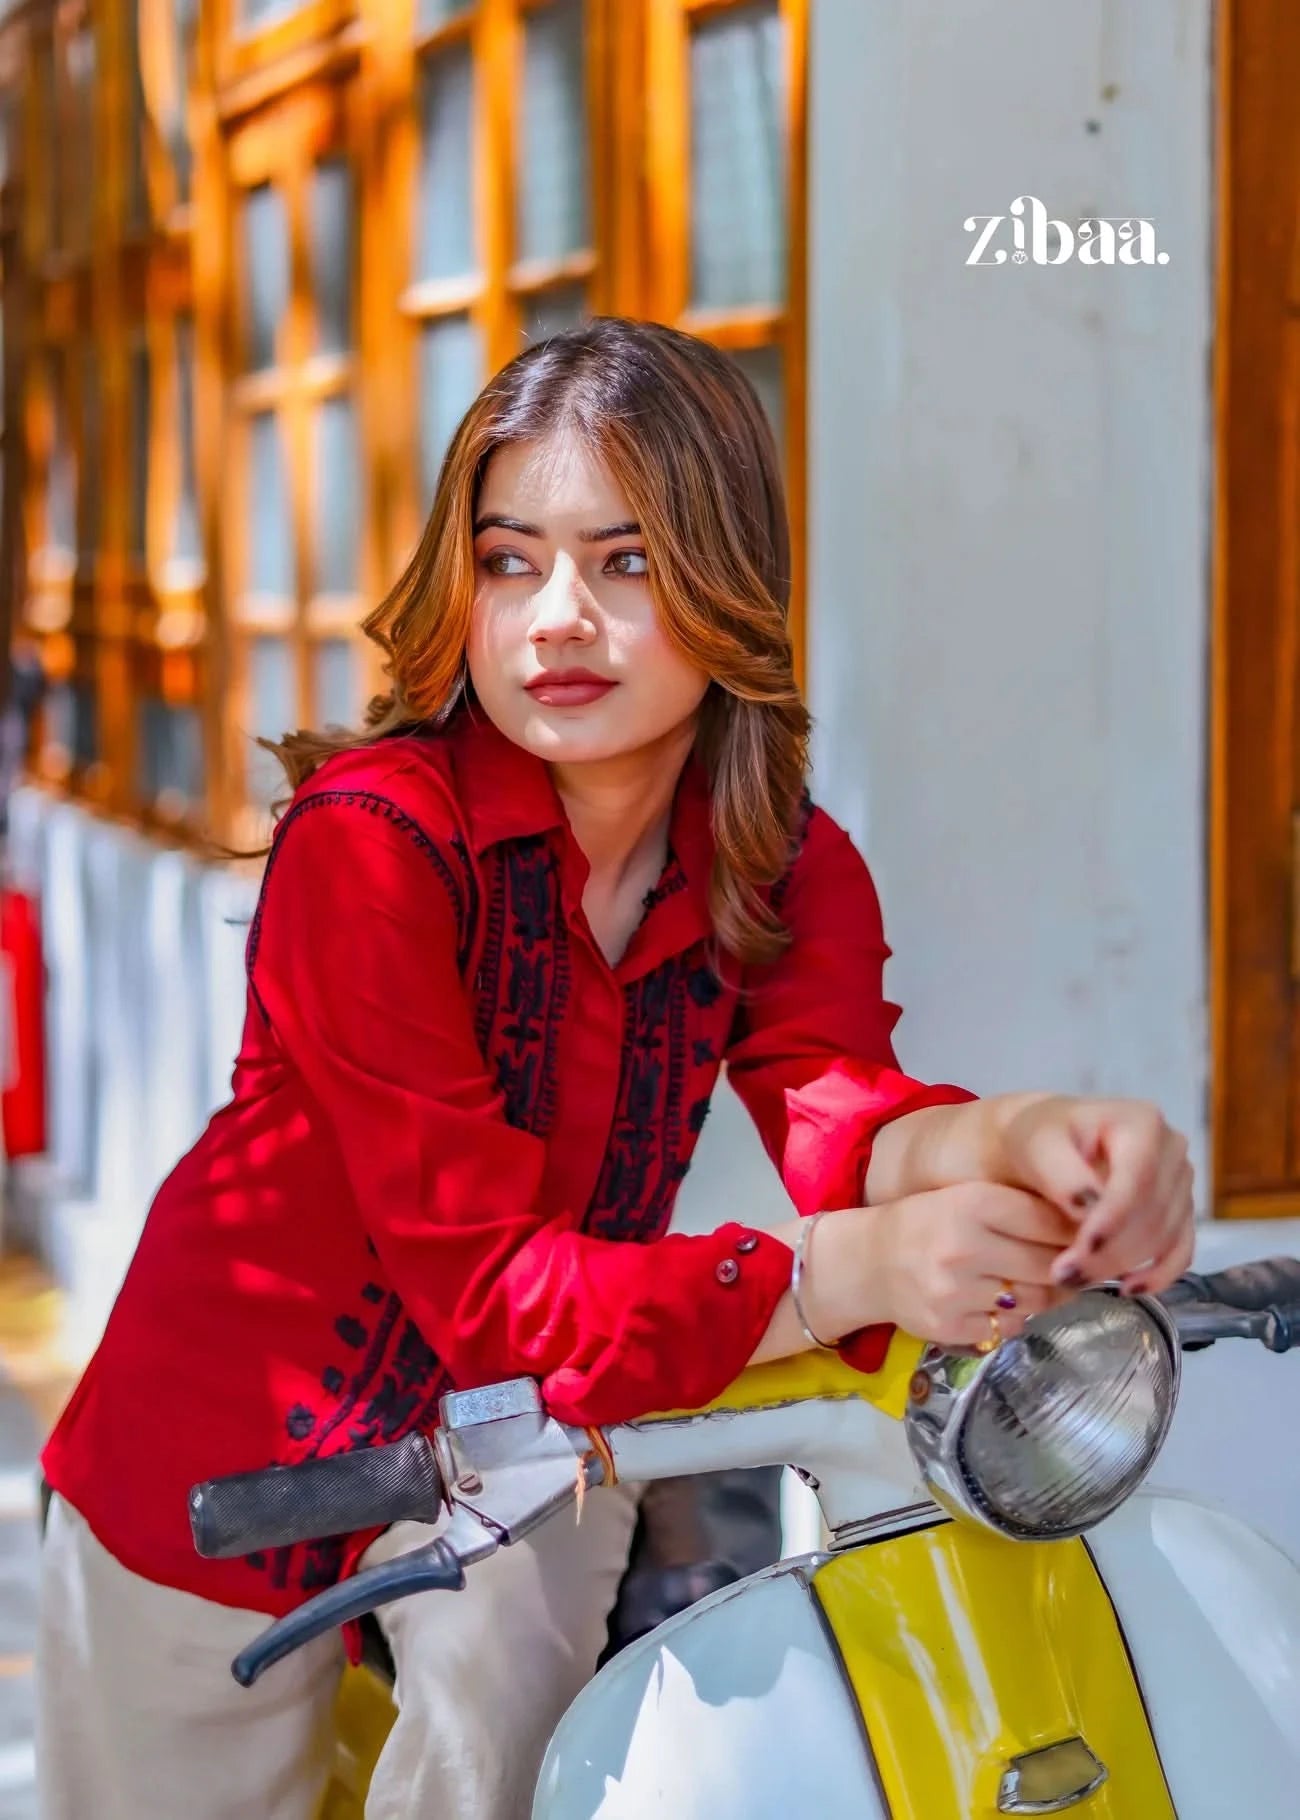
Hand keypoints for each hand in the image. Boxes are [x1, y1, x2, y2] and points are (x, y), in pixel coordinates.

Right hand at [865, 1181, 1078, 1347]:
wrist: (868, 1263)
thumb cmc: (927, 1224)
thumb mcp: (966, 1199)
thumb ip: (1020, 1209)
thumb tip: (1087, 1230)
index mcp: (970, 1202)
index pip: (1047, 1220)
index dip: (1074, 1232)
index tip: (1088, 1237)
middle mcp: (962, 1245)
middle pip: (1047, 1265)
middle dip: (1067, 1268)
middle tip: (1078, 1267)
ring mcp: (954, 1291)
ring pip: (1034, 1300)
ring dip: (1046, 1295)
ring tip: (1042, 1284)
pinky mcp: (950, 1327)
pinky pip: (1008, 1327)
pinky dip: (1015, 1317)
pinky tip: (1003, 1302)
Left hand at [997, 1095, 1194, 1293]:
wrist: (1048, 1147)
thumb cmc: (1041, 1139)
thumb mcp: (1037, 1145)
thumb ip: (1062, 1173)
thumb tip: (1088, 1208)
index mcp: (1141, 1122)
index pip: (1138, 1178)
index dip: (1114, 1218)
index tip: (1082, 1249)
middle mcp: (1171, 1149)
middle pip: (1153, 1212)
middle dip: (1110, 1250)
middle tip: (1065, 1275)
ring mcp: (1181, 1182)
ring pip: (1165, 1237)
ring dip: (1122, 1265)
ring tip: (1075, 1280)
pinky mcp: (1180, 1213)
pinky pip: (1181, 1252)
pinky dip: (1158, 1275)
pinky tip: (1126, 1288)